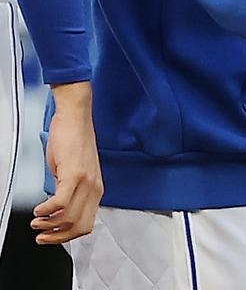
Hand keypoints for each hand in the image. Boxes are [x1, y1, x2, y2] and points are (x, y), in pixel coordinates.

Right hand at [31, 82, 101, 244]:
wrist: (76, 118)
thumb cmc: (74, 141)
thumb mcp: (76, 173)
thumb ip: (72, 192)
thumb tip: (59, 210)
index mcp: (96, 189)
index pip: (87, 224)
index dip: (67, 237)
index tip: (52, 238)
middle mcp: (94, 187)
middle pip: (79, 226)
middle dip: (57, 237)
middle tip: (41, 237)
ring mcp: (86, 182)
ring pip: (69, 218)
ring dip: (49, 225)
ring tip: (37, 222)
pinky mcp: (75, 174)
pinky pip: (60, 203)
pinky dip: (47, 211)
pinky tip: (39, 209)